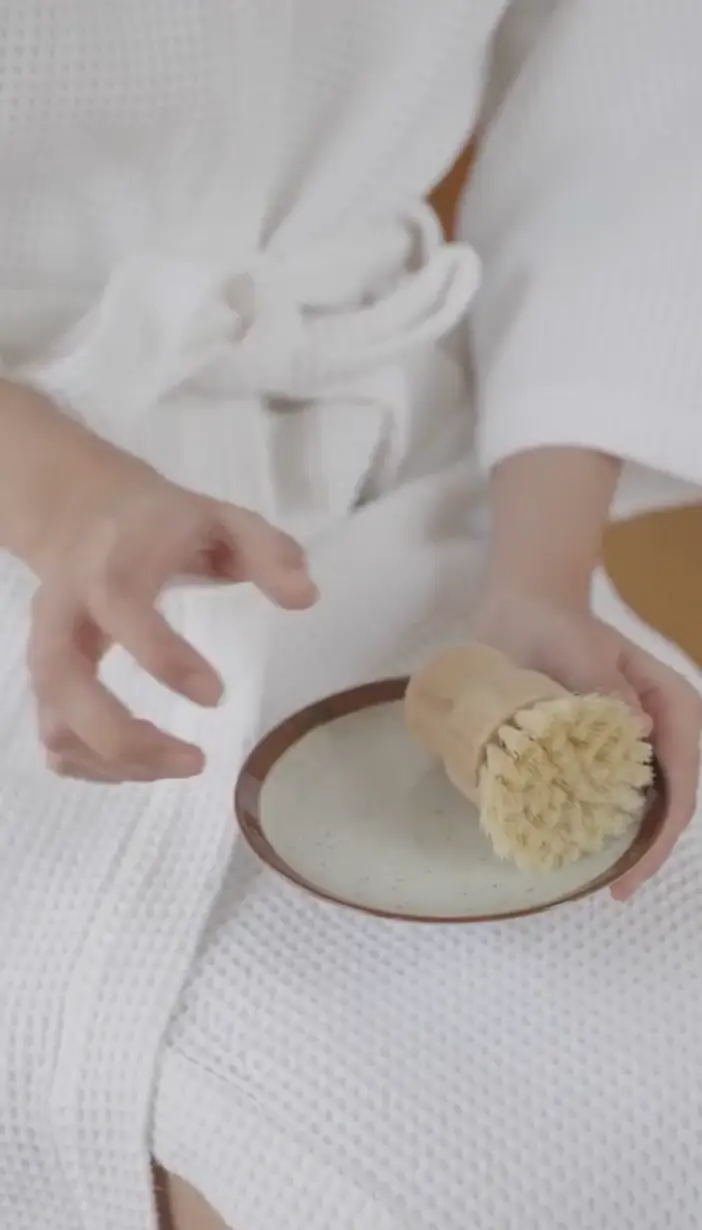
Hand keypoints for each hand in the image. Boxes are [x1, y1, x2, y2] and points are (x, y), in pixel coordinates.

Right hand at [28, 465, 316, 783]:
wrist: (83, 515)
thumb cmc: (163, 526)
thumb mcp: (221, 520)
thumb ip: (267, 552)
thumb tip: (306, 598)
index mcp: (109, 565)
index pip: (119, 607)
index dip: (162, 656)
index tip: (217, 695)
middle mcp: (64, 612)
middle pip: (63, 682)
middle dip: (121, 736)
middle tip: (195, 761)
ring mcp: (46, 650)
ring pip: (55, 722)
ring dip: (113, 761)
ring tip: (182, 764)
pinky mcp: (45, 681)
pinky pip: (54, 738)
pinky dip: (91, 766)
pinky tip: (144, 768)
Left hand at [473, 590, 701, 898]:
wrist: (527, 608)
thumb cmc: (555, 625)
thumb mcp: (578, 648)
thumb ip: (603, 683)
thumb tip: (638, 730)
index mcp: (672, 705)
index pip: (682, 782)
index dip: (661, 834)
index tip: (631, 874)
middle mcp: (665, 731)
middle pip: (671, 804)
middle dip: (646, 851)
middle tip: (614, 892)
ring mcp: (637, 745)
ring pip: (644, 806)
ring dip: (625, 843)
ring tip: (598, 881)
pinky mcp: (605, 752)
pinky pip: (611, 796)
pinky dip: (598, 823)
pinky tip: (574, 845)